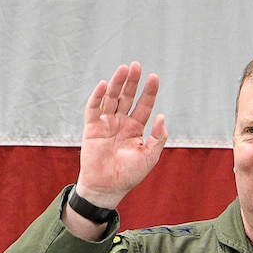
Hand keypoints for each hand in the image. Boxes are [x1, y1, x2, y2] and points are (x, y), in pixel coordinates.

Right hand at [76, 62, 167, 209]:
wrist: (108, 187)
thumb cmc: (130, 174)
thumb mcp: (150, 156)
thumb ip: (158, 137)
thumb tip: (162, 116)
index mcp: (135, 128)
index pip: (143, 104)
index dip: (149, 91)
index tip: (154, 77)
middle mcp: (120, 122)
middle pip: (126, 97)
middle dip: (132, 82)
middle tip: (137, 66)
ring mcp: (106, 123)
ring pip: (111, 98)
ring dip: (116, 84)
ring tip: (123, 69)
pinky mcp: (91, 128)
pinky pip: (93, 109)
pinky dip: (97, 97)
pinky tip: (103, 85)